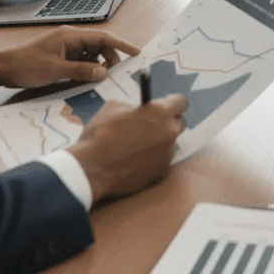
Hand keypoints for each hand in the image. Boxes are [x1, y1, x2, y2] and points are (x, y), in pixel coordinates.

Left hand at [0, 26, 138, 88]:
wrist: (3, 69)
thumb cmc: (25, 65)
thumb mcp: (55, 70)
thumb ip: (81, 71)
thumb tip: (103, 73)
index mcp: (70, 36)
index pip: (103, 37)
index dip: (121, 44)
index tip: (136, 52)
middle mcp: (71, 39)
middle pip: (100, 46)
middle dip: (110, 59)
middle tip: (113, 75)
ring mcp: (67, 49)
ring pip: (92, 55)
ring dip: (98, 66)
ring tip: (99, 79)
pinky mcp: (63, 58)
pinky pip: (83, 62)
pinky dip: (88, 70)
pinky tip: (88, 79)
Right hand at [68, 95, 188, 203]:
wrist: (91, 168)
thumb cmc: (99, 136)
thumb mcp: (114, 107)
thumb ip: (135, 107)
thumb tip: (141, 109)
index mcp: (160, 112)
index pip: (181, 102)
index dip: (173, 103)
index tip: (167, 105)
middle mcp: (169, 132)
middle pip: (180, 124)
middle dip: (168, 123)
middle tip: (153, 125)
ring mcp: (167, 154)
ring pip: (170, 144)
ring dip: (159, 143)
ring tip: (137, 146)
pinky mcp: (162, 172)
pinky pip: (161, 161)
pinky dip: (152, 160)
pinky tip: (135, 160)